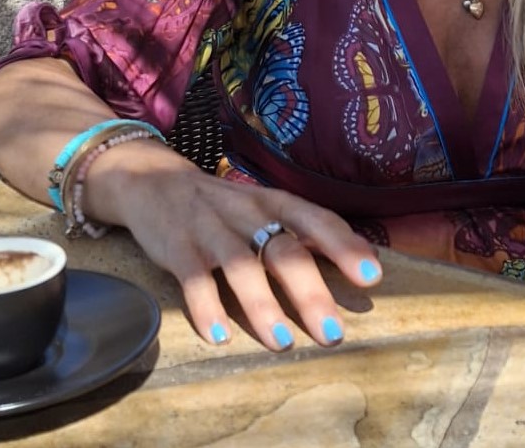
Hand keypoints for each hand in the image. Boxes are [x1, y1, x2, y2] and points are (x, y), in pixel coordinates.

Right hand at [107, 148, 381, 350]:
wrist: (153, 181)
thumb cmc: (224, 206)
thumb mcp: (265, 208)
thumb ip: (306, 232)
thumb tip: (364, 261)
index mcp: (274, 202)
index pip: (316, 220)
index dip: (344, 246)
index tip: (371, 277)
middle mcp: (247, 213)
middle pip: (283, 249)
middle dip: (309, 291)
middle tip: (332, 333)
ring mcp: (211, 229)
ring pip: (241, 265)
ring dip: (262, 305)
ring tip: (281, 343)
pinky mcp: (177, 247)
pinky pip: (193, 278)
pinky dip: (206, 307)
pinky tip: (219, 336)